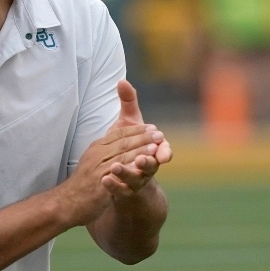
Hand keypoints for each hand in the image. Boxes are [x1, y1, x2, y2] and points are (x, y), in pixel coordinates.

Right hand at [60, 122, 160, 225]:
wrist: (66, 202)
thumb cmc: (82, 183)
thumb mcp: (92, 161)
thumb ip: (105, 152)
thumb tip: (120, 143)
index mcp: (96, 148)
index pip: (118, 134)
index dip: (136, 130)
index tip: (152, 127)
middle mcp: (97, 155)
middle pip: (123, 143)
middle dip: (143, 137)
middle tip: (160, 133)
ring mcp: (98, 169)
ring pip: (122, 156)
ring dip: (140, 151)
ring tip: (155, 147)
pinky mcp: (100, 184)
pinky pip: (117, 175)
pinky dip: (130, 169)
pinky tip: (143, 169)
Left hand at [104, 80, 172, 196]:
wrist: (123, 170)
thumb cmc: (131, 142)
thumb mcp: (130, 121)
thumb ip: (128, 102)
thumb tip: (122, 80)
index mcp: (154, 150)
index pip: (164, 151)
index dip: (164, 152)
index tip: (163, 153)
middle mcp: (148, 166)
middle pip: (151, 166)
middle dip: (147, 162)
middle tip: (140, 159)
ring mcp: (137, 180)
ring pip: (135, 179)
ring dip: (127, 173)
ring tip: (115, 168)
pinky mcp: (124, 190)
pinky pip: (120, 190)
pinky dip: (114, 186)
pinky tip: (104, 180)